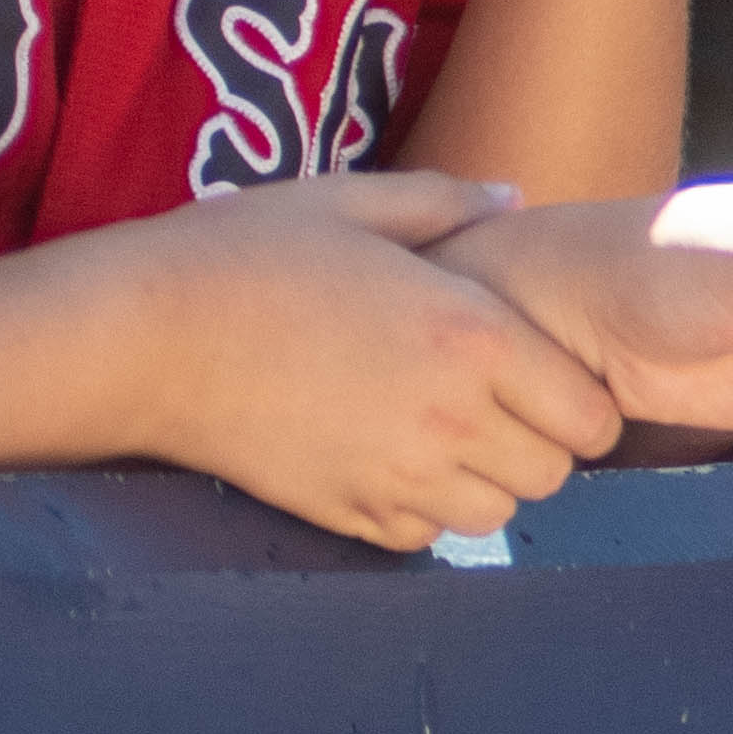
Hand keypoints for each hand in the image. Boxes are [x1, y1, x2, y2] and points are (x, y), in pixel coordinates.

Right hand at [135, 171, 627, 551]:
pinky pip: (424, 537)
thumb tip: (514, 197)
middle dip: (542, 444)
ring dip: (487, 481)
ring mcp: (396, 475)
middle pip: (555, 474)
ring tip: (448, 436)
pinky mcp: (342, 513)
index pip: (591, 415)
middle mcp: (451, 418)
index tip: (547, 377)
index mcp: (473, 337)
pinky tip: (394, 462)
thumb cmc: (246, 256)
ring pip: (496, 515)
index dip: (582, 400)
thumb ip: (447, 202)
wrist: (141, 337)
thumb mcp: (351, 203)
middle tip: (501, 406)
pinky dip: (424, 511)